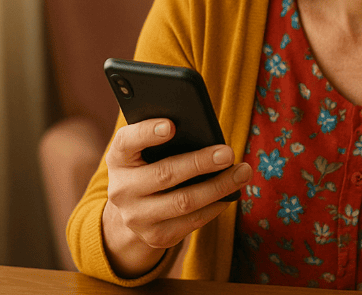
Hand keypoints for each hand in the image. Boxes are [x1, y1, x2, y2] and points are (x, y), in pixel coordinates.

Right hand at [101, 118, 251, 277]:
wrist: (134, 209)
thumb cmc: (149, 165)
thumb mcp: (144, 149)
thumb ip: (164, 137)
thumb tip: (204, 131)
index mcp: (118, 159)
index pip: (127, 142)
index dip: (147, 133)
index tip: (171, 125)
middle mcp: (122, 190)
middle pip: (165, 174)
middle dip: (201, 163)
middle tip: (228, 153)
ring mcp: (137, 217)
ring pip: (184, 202)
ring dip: (218, 187)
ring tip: (242, 172)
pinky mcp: (156, 237)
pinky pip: (192, 222)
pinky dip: (215, 206)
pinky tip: (230, 194)